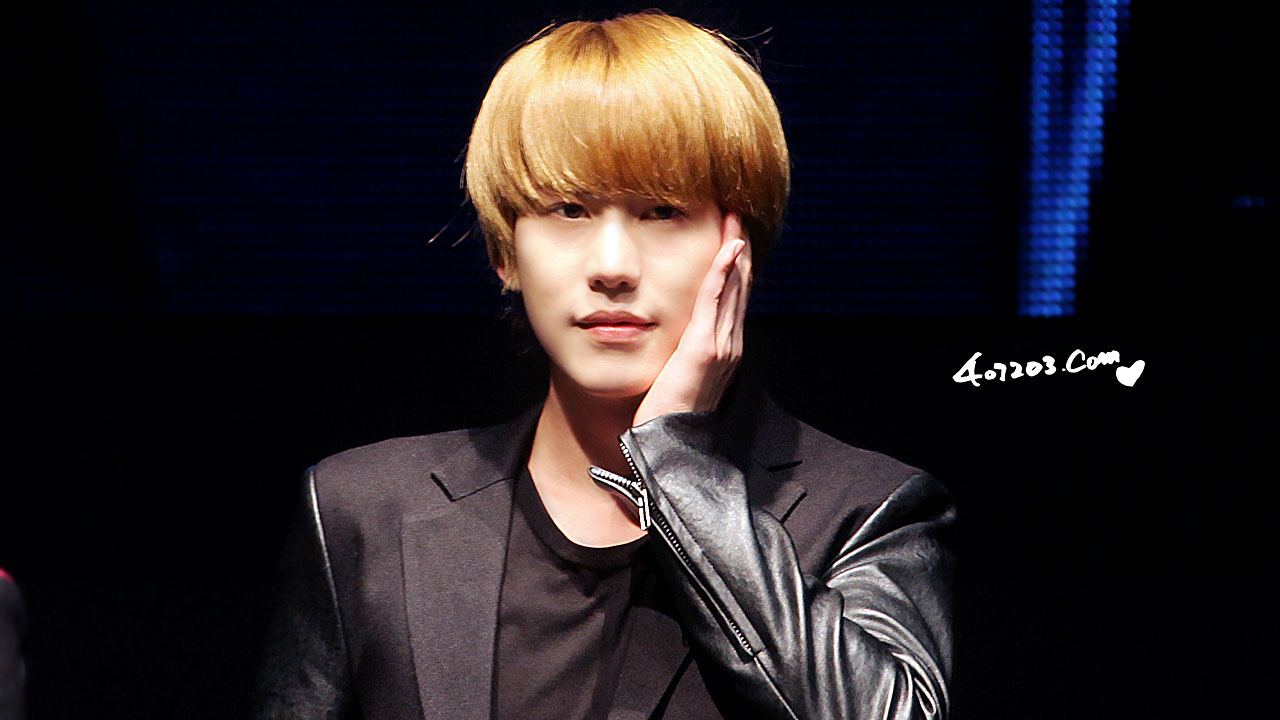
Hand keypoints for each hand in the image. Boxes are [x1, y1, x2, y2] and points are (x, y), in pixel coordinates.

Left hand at [633, 212, 750, 426]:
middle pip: (740, 285)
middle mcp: (730, 344)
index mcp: (723, 348)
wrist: (667, 445)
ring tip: (734, 218)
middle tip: (735, 211)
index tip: (729, 232)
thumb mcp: (674, 372)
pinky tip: (727, 248)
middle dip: (738, 246)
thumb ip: (679, 349)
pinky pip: (716, 301)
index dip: (734, 262)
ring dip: (735, 249)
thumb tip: (671, 331)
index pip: (732, 296)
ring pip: (734, 287)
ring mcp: (722, 346)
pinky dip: (723, 272)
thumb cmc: (664, 413)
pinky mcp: (705, 350)